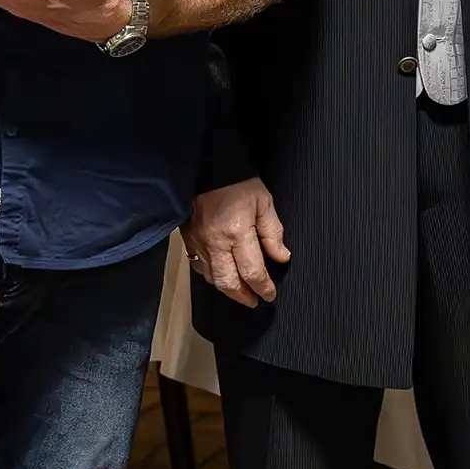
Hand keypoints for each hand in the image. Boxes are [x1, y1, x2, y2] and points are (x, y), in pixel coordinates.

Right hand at [181, 177, 288, 306]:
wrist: (207, 168)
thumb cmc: (237, 183)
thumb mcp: (264, 202)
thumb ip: (273, 232)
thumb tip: (281, 257)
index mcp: (238, 233)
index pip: (252, 272)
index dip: (263, 288)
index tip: (270, 295)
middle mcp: (216, 243)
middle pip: (228, 283)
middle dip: (243, 297)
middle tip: (254, 301)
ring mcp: (199, 243)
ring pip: (211, 278)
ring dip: (227, 289)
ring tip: (240, 291)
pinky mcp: (188, 239)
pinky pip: (198, 266)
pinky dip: (210, 275)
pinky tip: (220, 274)